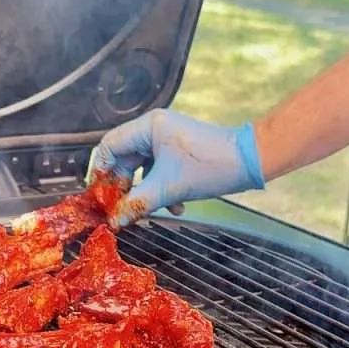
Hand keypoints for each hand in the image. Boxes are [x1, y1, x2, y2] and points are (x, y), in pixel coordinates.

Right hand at [91, 109, 263, 226]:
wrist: (249, 163)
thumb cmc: (210, 166)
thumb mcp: (168, 188)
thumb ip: (137, 204)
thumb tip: (114, 221)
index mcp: (148, 126)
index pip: (109, 146)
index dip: (100, 172)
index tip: (99, 196)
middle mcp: (155, 128)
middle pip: (124, 159)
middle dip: (125, 187)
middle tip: (121, 209)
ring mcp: (168, 139)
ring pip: (143, 169)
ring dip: (146, 192)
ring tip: (150, 210)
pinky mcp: (179, 152)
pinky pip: (159, 172)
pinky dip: (162, 190)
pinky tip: (175, 206)